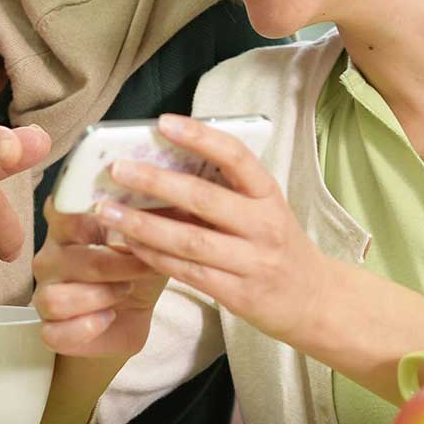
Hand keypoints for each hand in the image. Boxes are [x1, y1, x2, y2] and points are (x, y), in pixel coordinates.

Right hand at [31, 195, 167, 357]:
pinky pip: (55, 332)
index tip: (109, 211)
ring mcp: (46, 292)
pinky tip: (107, 317)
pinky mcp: (51, 327)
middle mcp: (51, 256)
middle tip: (144, 266)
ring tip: (125, 292)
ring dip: (99, 297)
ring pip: (56, 299)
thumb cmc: (137, 265)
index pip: (60, 207)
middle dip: (115, 265)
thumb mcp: (149, 236)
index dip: (81, 210)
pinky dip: (85, 328)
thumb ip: (149, 213)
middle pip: (69, 259)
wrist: (134, 311)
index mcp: (69, 225)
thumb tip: (167, 192)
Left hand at [88, 114, 328, 341]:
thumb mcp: (263, 210)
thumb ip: (224, 190)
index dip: (200, 137)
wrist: (315, 300)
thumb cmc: (276, 245)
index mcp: (268, 195)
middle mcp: (264, 225)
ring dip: (144, 225)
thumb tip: (161, 165)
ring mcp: (253, 262)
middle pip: (204, 199)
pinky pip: (188, 273)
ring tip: (108, 211)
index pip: (236, 157)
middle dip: (156, 181)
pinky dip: (155, 257)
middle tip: (117, 168)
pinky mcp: (239, 295)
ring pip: (190, 240)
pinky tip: (129, 244)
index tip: (163, 123)